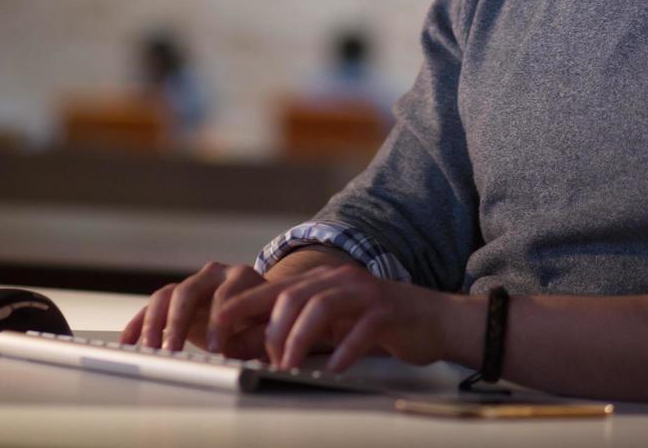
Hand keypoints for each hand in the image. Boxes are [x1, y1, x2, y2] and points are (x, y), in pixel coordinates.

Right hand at [119, 261, 269, 358]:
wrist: (259, 312)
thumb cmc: (267, 321)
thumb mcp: (269, 328)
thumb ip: (255, 337)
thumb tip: (231, 349)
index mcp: (241, 277)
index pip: (225, 295)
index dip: (220, 321)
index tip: (216, 349)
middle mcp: (214, 275)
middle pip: (188, 292)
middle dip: (178, 322)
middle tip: (173, 350)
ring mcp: (192, 285)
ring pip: (166, 296)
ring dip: (154, 323)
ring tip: (150, 350)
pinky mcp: (176, 301)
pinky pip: (152, 308)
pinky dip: (139, 324)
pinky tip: (129, 342)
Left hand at [214, 263, 456, 372]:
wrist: (433, 319)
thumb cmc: (377, 323)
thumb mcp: (330, 324)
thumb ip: (294, 329)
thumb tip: (248, 346)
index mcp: (319, 280)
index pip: (269, 289)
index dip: (239, 309)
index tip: (214, 332)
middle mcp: (337, 279)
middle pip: (291, 296)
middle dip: (268, 330)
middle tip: (260, 360)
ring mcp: (363, 292)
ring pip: (320, 307)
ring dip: (299, 340)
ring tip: (288, 367)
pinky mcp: (387, 311)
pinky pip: (360, 329)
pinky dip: (342, 351)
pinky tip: (332, 368)